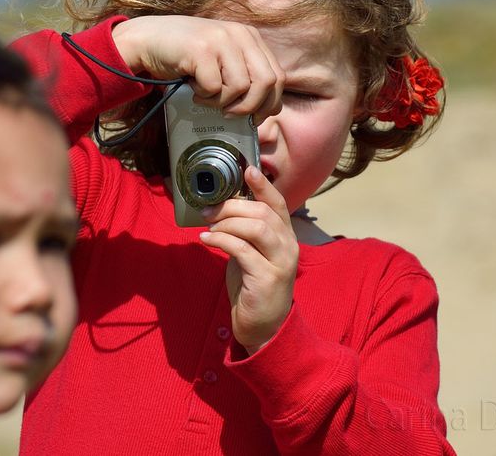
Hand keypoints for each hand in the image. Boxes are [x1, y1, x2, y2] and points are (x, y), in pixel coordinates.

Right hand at [111, 15, 283, 119]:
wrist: (148, 39)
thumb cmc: (187, 56)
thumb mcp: (224, 60)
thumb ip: (247, 75)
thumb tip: (270, 108)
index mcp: (250, 37)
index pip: (278, 76)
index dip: (270, 103)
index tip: (254, 117)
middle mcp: (240, 34)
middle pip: (267, 82)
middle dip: (249, 107)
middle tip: (229, 113)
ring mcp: (221, 40)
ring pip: (241, 87)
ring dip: (221, 101)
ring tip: (204, 94)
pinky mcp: (202, 49)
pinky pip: (215, 87)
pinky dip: (203, 96)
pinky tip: (192, 87)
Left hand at [198, 166, 297, 353]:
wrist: (263, 326)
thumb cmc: (254, 285)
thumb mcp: (252, 252)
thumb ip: (246, 232)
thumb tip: (223, 208)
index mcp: (285, 236)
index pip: (278, 204)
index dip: (263, 186)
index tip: (248, 169)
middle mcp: (288, 246)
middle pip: (262, 212)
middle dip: (232, 206)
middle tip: (208, 209)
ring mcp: (280, 262)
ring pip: (256, 228)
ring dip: (227, 222)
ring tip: (209, 226)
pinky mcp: (266, 278)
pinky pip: (242, 250)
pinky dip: (221, 240)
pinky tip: (207, 240)